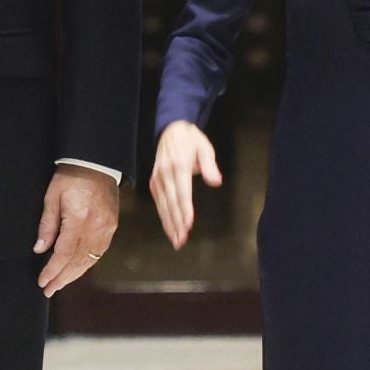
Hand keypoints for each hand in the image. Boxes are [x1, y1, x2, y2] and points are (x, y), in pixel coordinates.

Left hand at [35, 163, 119, 296]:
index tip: (42, 281)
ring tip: (61, 283)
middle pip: (78, 261)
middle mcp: (95, 227)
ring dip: (75, 274)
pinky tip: (78, 268)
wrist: (96, 162)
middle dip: (62, 278)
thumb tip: (40, 250)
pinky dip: (88, 263)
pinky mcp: (112, 226)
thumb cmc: (71, 176)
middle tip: (49, 290)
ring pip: (91, 260)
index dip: (52, 270)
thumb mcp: (52, 197)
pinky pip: (100, 252)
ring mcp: (107, 228)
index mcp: (79, 220)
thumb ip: (47, 225)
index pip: (64, 254)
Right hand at [149, 120, 222, 249]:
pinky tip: (169, 228)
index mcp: (179, 165)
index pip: (182, 192)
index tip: (188, 224)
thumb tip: (216, 181)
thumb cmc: (190, 140)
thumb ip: (209, 165)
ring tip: (176, 240)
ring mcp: (157, 178)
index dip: (184, 209)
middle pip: (171, 202)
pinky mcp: (154, 182)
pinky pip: (158, 202)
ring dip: (169, 224)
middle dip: (176, 223)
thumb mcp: (204, 147)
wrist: (170, 130)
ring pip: (163, 205)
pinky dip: (163, 216)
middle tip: (181, 240)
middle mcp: (165, 173)